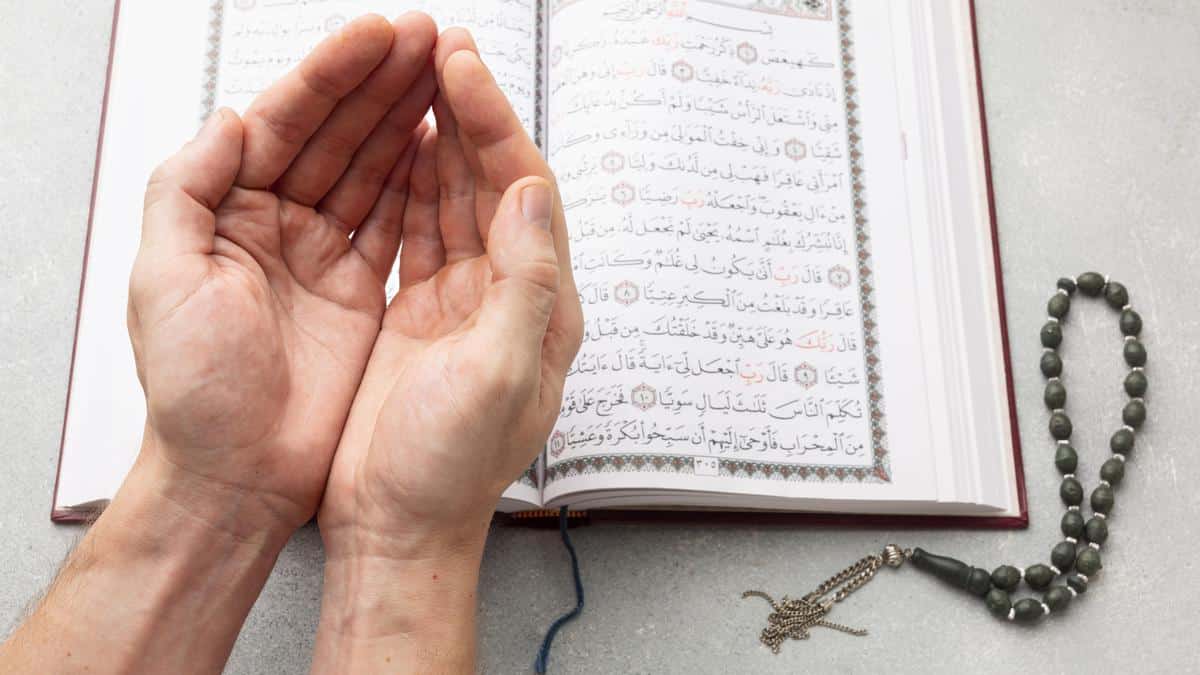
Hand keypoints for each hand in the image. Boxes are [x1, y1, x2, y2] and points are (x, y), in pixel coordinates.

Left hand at [126, 13, 436, 534]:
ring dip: (406, 118)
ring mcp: (322, 256)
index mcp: (225, 212)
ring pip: (371, 168)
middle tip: (429, 39)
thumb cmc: (196, 392)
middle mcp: (276, 224)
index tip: (380, 36)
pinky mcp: (362, 291)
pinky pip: (393, 220)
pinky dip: (418, 180)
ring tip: (445, 71)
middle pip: (335, 134)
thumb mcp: (165, 281)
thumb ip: (186, 189)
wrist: (238, 477)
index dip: (332, 74)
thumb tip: (232, 118)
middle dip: (381, 82)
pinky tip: (440, 143)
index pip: (285, 122)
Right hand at [311, 31, 582, 670]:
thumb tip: (535, 192)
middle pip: (493, 183)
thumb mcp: (500, 375)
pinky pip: (419, 230)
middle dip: (471, 115)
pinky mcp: (421, 313)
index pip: (525, 191)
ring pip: (455, 199)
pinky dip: (408, 184)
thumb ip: (526, 281)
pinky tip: (396, 147)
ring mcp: (465, 301)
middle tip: (441, 49)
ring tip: (419, 78)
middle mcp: (510, 296)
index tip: (462, 68)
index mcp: (542, 306)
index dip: (495, 125)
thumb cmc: (449, 469)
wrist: (397, 526)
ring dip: (440, 138)